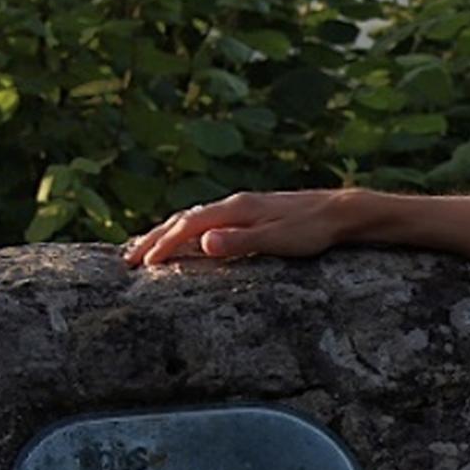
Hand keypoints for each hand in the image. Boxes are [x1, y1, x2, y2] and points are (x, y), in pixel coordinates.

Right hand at [123, 191, 349, 266]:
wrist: (340, 213)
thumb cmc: (312, 231)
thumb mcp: (278, 240)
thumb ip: (240, 242)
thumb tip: (202, 243)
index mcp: (236, 209)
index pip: (187, 227)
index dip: (161, 245)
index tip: (139, 266)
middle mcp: (234, 204)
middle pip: (183, 220)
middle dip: (154, 239)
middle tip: (128, 261)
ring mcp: (243, 207)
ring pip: (194, 218)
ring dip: (167, 232)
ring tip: (147, 249)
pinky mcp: (252, 213)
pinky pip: (209, 220)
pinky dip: (188, 230)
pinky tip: (189, 240)